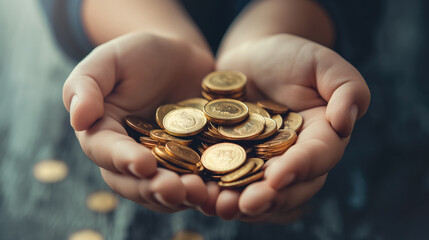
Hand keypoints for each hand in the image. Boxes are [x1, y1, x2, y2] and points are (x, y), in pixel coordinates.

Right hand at [63, 32, 213, 211]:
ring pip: (163, 190)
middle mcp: (128, 156)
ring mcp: (160, 164)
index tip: (143, 164)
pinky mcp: (188, 164)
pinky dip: (205, 191)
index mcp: (103, 133)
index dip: (122, 160)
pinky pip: (194, 182)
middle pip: (133, 182)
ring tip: (200, 194)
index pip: (105, 151)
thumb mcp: (109, 59)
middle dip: (153, 189)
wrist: (180, 59)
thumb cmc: (139, 55)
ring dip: (180, 197)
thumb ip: (86, 84)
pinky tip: (220, 192)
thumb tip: (78, 119)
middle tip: (174, 189)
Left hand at [213, 34, 369, 221]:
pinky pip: (231, 184)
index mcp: (322, 137)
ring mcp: (266, 164)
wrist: (250, 59)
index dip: (299, 168)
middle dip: (269, 198)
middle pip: (290, 187)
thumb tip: (345, 123)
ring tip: (219, 207)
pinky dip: (218, 193)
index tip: (277, 177)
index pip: (317, 157)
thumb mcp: (321, 62)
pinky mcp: (238, 164)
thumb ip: (347, 87)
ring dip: (240, 204)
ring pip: (259, 192)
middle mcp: (296, 158)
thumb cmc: (288, 56)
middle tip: (245, 204)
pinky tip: (202, 198)